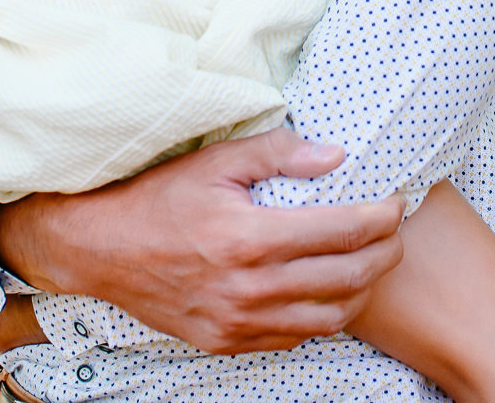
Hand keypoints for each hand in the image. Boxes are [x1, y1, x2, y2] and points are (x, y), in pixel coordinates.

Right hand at [0, 128, 406, 354]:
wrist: (98, 248)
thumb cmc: (158, 197)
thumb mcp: (216, 161)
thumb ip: (279, 153)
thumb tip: (336, 155)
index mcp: (250, 237)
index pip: (343, 232)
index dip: (382, 218)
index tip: (395, 203)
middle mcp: (248, 287)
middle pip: (347, 280)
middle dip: (384, 255)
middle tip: (394, 233)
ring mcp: (237, 322)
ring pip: (328, 319)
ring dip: (360, 292)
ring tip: (368, 264)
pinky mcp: (225, 342)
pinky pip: (292, 338)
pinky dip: (319, 316)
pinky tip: (322, 289)